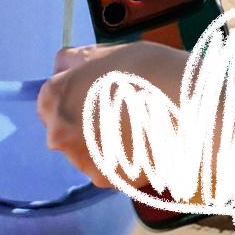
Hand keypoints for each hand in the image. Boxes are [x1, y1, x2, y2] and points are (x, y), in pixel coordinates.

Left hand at [37, 30, 190, 177]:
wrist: (185, 104)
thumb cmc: (144, 68)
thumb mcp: (106, 52)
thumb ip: (76, 63)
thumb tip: (62, 69)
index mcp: (54, 98)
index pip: (49, 101)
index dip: (73, 94)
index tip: (97, 91)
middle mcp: (60, 135)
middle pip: (65, 129)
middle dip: (84, 122)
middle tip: (118, 108)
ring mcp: (83, 162)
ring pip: (86, 152)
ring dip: (100, 143)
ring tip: (133, 126)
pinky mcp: (108, 182)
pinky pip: (108, 168)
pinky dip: (119, 159)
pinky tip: (141, 142)